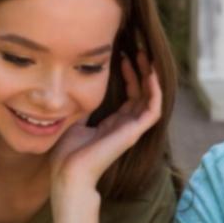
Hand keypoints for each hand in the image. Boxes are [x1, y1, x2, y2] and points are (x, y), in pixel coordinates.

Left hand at [50, 54, 161, 192]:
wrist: (68, 173)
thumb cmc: (68, 154)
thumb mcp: (75, 122)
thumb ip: (83, 109)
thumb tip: (79, 91)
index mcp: (114, 124)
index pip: (130, 96)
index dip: (129, 75)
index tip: (121, 56)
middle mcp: (126, 126)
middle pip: (142, 94)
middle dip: (142, 71)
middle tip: (138, 50)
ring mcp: (131, 130)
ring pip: (151, 99)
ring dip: (150, 77)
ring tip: (146, 57)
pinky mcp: (133, 133)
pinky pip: (153, 110)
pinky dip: (155, 92)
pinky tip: (150, 74)